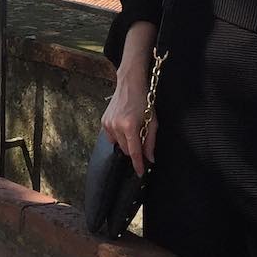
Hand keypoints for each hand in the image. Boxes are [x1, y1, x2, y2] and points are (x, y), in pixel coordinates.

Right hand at [100, 59, 157, 177]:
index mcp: (130, 126)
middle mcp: (116, 126)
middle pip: (126, 149)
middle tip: (141, 136)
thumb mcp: (152, 121)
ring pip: (118, 144)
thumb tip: (150, 158)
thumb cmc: (143, 101)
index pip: (134, 152)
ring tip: (132, 127)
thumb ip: (150, 142)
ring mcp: (107, 124)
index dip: (138, 164)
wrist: (129, 84)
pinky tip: (123, 125)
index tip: (140, 173)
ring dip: (126, 141)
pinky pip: (111, 137)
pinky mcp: (103, 122)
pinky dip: (118, 135)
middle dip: (134, 148)